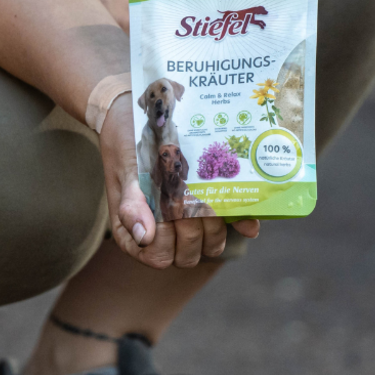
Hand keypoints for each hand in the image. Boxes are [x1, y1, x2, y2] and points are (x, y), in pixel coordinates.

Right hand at [99, 95, 259, 267]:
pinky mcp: (210, 205)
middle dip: (193, 232)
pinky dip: (240, 222)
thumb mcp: (126, 172)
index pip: (159, 256)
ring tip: (210, 203)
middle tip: (191, 203)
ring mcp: (189, 221)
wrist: (139, 118)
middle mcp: (163, 232)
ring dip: (214, 228)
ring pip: (209, 244)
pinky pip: (230, 223)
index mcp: (136, 232)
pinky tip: (248, 221)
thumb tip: (144, 238)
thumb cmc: (128, 147)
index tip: (170, 215)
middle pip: (188, 253)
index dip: (168, 241)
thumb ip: (132, 205)